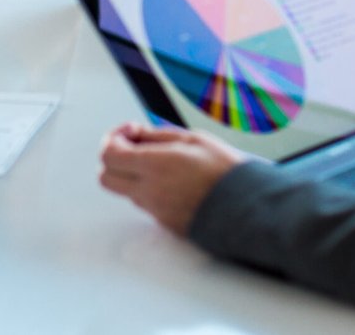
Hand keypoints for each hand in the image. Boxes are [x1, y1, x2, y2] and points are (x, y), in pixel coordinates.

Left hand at [98, 123, 247, 235]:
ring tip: (160, 161)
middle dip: (114, 157)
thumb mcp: (193, 139)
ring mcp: (156, 211)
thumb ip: (157, 136)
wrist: (249, 208)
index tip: (130, 130)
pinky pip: (145, 203)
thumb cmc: (226, 171)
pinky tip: (172, 179)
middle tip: (133, 145)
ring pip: (125, 190)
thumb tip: (135, 134)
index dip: (113, 137)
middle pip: (105, 177)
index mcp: (154, 166)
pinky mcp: (165, 224)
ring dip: (132, 173)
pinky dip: (148, 189)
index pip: (108, 154)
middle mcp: (149, 192)